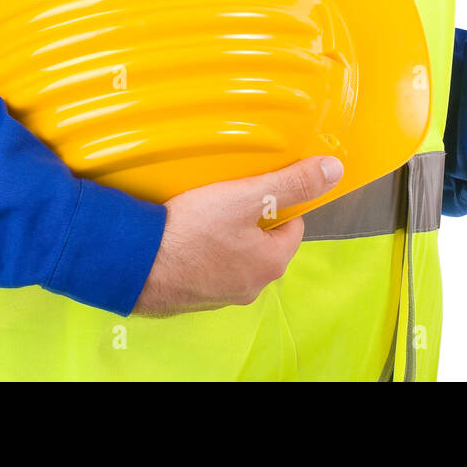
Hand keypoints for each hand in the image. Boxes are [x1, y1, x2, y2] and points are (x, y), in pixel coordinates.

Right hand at [131, 155, 343, 316]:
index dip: (275, 201)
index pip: (291, 225)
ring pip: (235, 254)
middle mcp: (251, 287)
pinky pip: (208, 266)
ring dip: (224, 235)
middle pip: (263, 240)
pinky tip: (184, 235)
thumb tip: (333, 171)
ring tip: (201, 214)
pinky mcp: (193, 296)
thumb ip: (292, 183)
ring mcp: (220, 295)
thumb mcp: (246, 197)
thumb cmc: (191, 231)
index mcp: (271, 264)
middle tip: (224, 198)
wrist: (133, 263)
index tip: (251, 189)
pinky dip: (201, 251)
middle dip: (247, 218)